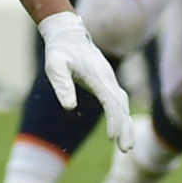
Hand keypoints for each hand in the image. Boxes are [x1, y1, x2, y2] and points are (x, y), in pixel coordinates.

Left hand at [38, 12, 135, 153]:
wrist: (68, 33)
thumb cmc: (59, 51)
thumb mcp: (55, 66)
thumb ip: (62, 85)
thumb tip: (69, 107)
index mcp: (97, 75)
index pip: (111, 102)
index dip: (113, 121)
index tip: (111, 138)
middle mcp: (107, 78)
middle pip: (122, 106)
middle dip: (125, 128)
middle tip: (125, 149)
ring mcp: (109, 79)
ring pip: (123, 104)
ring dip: (126, 125)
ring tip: (126, 146)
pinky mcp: (107, 81)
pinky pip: (119, 101)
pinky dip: (123, 116)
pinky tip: (121, 129)